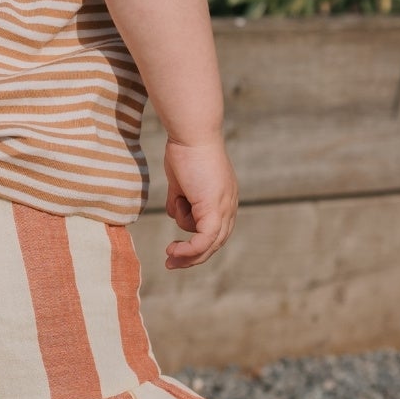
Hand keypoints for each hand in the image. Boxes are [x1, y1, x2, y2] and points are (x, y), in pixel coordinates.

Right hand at [162, 137, 237, 268]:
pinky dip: (190, 249)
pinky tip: (174, 251)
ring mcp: (224, 208)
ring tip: (171, 242)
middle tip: (171, 264)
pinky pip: (204, 240)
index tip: (175, 251)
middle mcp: (228, 206)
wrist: (191, 135)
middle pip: (215, 243)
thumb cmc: (184, 150)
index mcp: (223, 199)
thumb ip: (180, 198)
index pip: (215, 231)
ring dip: (187, 253)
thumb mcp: (180, 181)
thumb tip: (174, 211)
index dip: (197, 245)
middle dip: (192, 257)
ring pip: (209, 245)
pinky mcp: (214, 209)